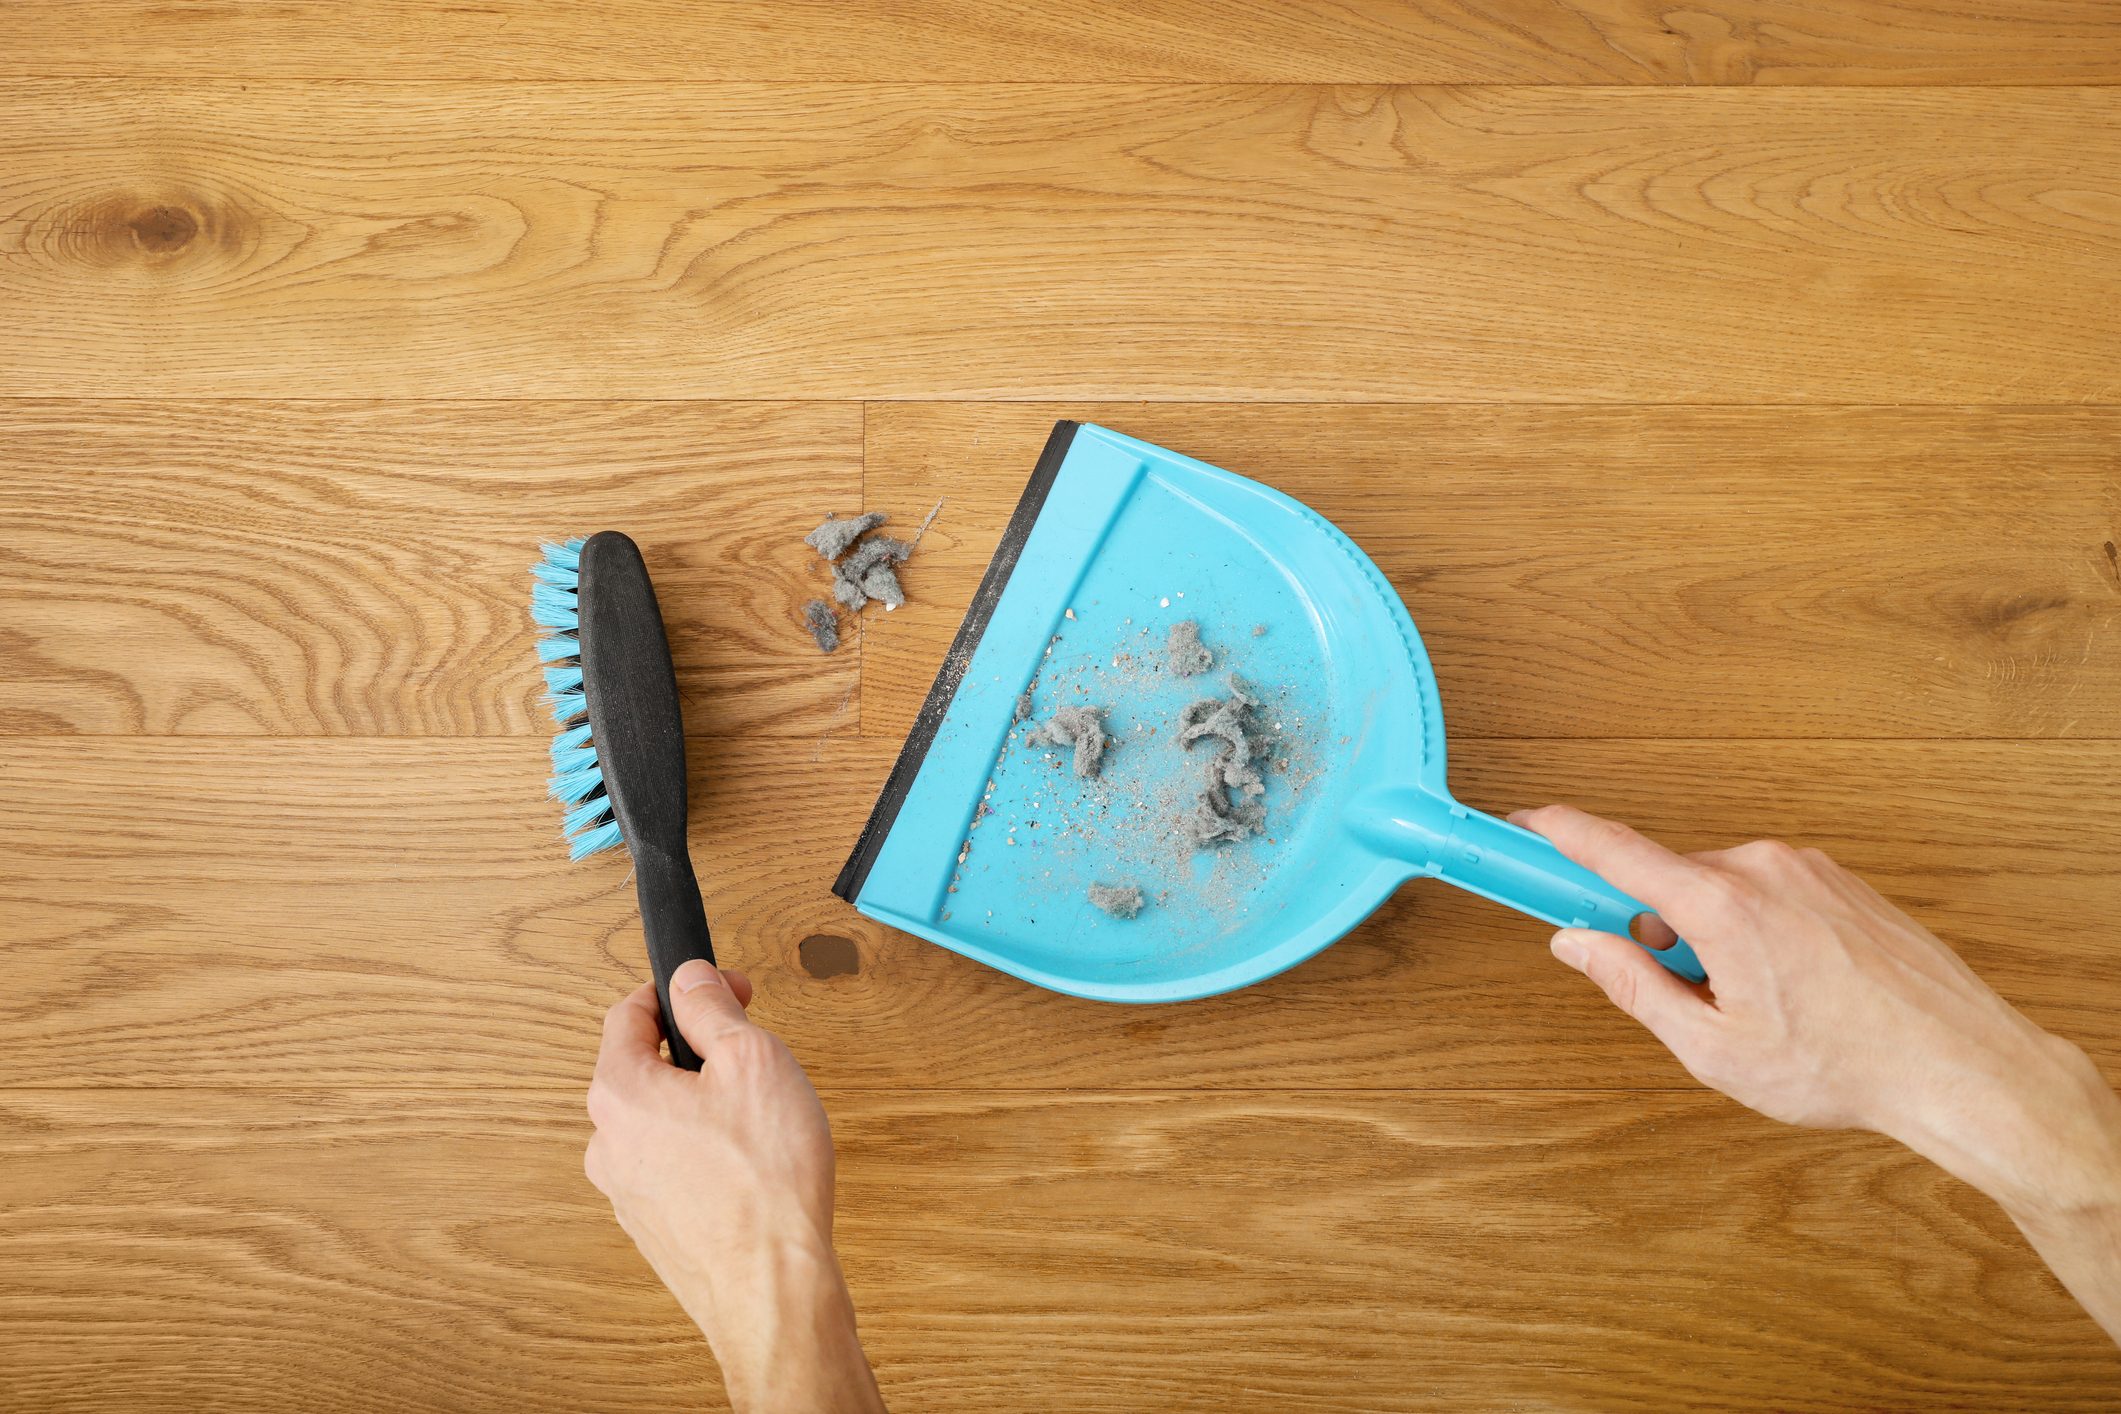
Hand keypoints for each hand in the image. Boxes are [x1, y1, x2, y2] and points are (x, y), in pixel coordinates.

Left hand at [586, 961, 884, 1412]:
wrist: (772, 1289)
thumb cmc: (765, 1181)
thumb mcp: (752, 1059)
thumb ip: (712, 1007)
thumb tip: (690, 977)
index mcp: (619, 1092)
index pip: (627, 1012)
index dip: (680, 989)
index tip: (722, 988)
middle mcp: (608, 1142)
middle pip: (642, 1067)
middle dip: (694, 1049)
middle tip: (749, 1050)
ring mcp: (626, 1190)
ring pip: (659, 1120)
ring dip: (701, 1104)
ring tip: (758, 1117)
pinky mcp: (653, 1226)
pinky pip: (673, 1166)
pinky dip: (705, 1152)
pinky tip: (751, 1164)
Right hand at [1514, 804, 2120, 1341]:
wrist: (1960, 1065)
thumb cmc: (1845, 1066)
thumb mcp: (1712, 1047)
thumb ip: (1632, 987)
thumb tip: (1579, 946)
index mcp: (1721, 904)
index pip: (1614, 851)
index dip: (1557, 834)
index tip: (1519, 821)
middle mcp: (1761, 867)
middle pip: (1669, 883)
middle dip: (1657, 932)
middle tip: (1686, 997)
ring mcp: (1806, 867)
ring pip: (1720, 892)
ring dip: (1712, 938)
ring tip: (1760, 1008)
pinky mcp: (1838, 879)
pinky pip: (1767, 893)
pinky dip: (1756, 932)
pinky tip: (1796, 992)